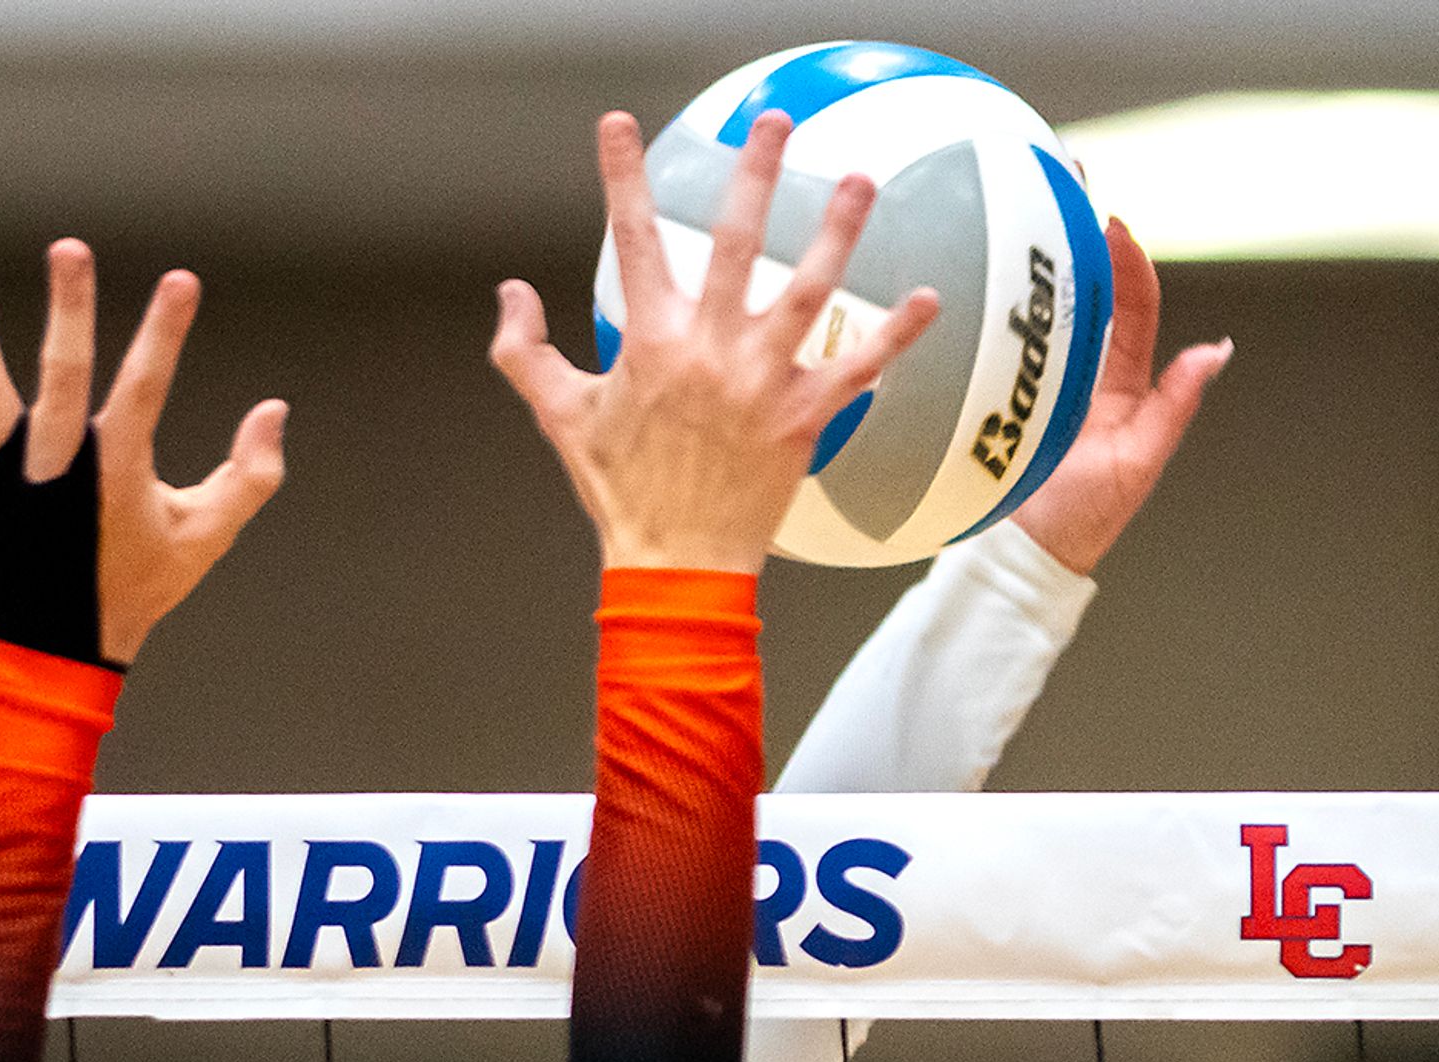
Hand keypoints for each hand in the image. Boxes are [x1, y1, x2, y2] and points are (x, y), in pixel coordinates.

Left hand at [0, 242, 289, 664]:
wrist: (58, 648)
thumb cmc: (134, 586)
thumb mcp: (206, 537)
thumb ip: (249, 476)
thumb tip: (275, 409)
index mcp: (114, 468)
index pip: (146, 386)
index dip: (165, 333)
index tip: (180, 280)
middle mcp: (52, 461)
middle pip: (62, 373)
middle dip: (68, 310)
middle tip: (69, 251)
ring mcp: (1, 470)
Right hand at [491, 112, 938, 575]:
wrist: (673, 564)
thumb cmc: (619, 490)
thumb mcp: (560, 416)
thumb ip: (524, 352)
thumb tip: (510, 294)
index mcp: (649, 341)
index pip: (633, 240)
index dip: (622, 177)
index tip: (620, 125)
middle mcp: (709, 349)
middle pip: (738, 242)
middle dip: (756, 174)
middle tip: (774, 120)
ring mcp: (762, 381)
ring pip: (809, 289)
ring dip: (839, 231)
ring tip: (860, 180)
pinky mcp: (804, 418)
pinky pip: (859, 367)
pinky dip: (897, 335)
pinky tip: (928, 297)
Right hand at [1009, 220, 1227, 576]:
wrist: (1020, 556)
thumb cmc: (1082, 519)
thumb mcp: (1139, 459)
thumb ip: (1175, 405)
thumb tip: (1216, 351)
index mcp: (1123, 387)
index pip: (1134, 310)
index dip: (1129, 265)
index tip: (1113, 227)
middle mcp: (1083, 377)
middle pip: (1088, 299)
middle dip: (1083, 249)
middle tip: (1067, 204)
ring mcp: (1037, 384)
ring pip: (1045, 315)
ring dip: (1041, 270)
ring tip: (1030, 228)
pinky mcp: (996, 395)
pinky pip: (1000, 345)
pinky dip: (998, 311)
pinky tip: (986, 286)